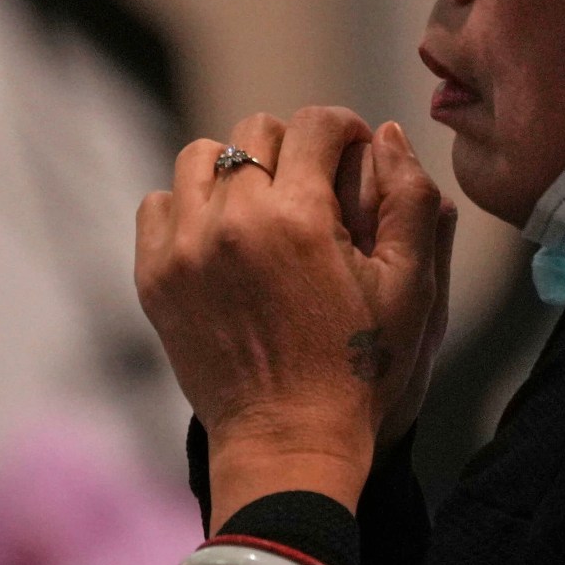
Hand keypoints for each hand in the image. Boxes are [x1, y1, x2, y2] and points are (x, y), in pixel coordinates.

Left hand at [135, 107, 454, 525]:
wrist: (287, 441)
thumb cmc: (359, 368)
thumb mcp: (411, 288)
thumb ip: (409, 199)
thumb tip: (385, 132)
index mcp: (299, 219)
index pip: (315, 124)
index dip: (344, 129)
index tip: (352, 155)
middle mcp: (232, 222)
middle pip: (257, 131)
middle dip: (292, 149)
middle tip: (311, 190)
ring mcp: (183, 248)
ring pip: (200, 156)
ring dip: (234, 171)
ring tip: (260, 209)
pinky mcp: (153, 276)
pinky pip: (158, 203)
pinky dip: (187, 209)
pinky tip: (220, 240)